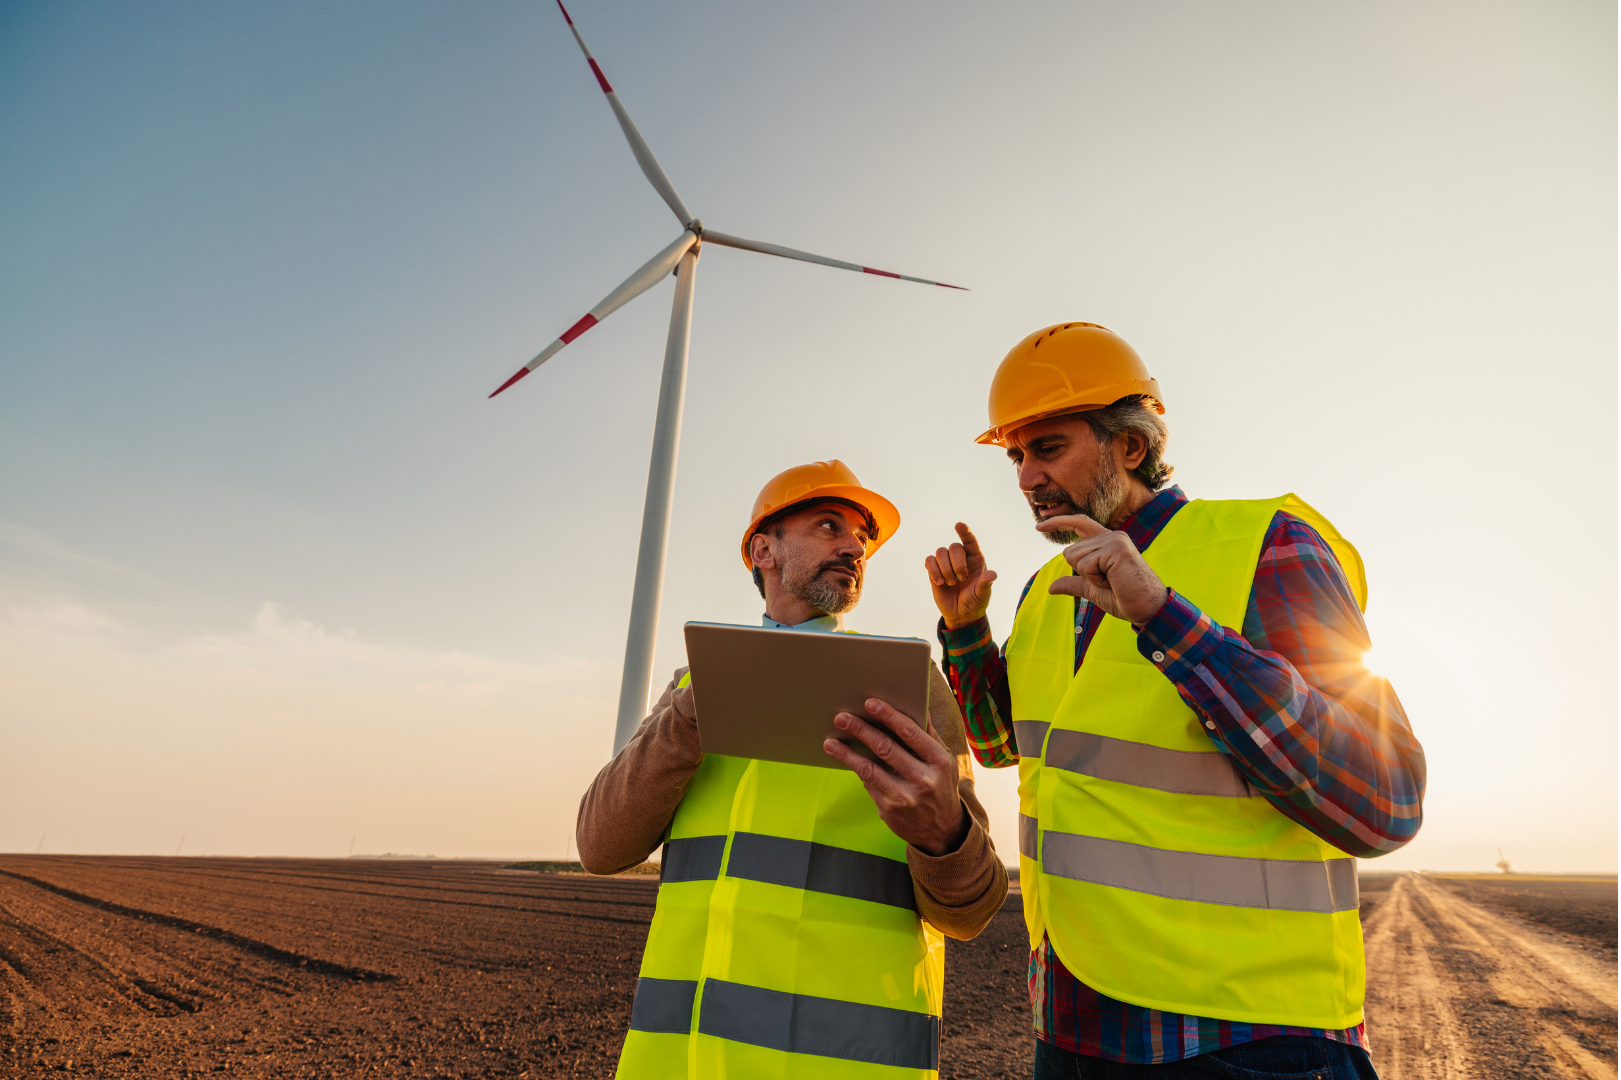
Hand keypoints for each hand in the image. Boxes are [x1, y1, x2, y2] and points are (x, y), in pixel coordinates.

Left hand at [823, 698, 969, 856]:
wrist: (942, 831)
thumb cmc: (941, 785)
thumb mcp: (945, 760)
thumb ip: (929, 735)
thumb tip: (915, 705)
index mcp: (938, 761)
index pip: (910, 732)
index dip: (888, 716)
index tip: (869, 703)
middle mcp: (922, 780)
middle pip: (885, 748)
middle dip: (860, 730)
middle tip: (841, 717)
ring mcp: (904, 798)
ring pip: (868, 770)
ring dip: (846, 754)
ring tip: (830, 742)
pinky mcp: (889, 810)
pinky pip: (868, 785)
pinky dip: (857, 770)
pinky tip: (846, 759)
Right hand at [925, 522, 998, 629]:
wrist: (961, 615)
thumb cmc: (975, 602)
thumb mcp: (982, 594)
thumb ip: (985, 584)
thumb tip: (991, 575)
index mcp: (975, 559)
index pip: (970, 541)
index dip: (965, 532)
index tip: (959, 525)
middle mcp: (961, 558)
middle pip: (954, 547)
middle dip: (956, 563)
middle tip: (961, 579)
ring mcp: (947, 563)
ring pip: (940, 552)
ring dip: (945, 569)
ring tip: (950, 583)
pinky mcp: (934, 570)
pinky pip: (929, 561)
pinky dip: (933, 571)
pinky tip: (940, 582)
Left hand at [1037, 514, 1168, 624]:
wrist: (1146, 609)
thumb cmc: (1124, 599)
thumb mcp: (1092, 590)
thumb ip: (1074, 584)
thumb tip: (1051, 588)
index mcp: (1107, 542)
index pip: (1080, 524)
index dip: (1059, 522)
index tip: (1039, 525)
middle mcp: (1111, 536)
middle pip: (1069, 551)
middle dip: (1082, 573)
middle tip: (1108, 582)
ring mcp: (1115, 540)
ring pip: (1075, 557)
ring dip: (1089, 577)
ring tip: (1112, 581)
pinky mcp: (1116, 549)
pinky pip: (1086, 565)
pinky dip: (1095, 579)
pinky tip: (1114, 581)